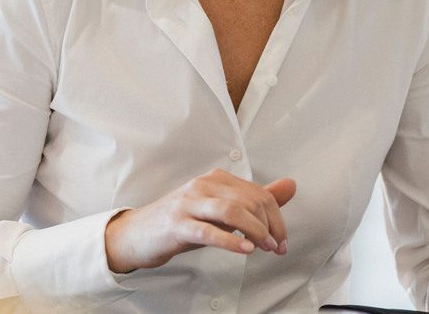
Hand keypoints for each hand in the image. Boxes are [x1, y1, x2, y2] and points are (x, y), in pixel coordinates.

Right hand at [103, 169, 295, 273]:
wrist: (138, 234)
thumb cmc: (182, 222)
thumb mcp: (220, 209)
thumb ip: (254, 199)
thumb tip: (290, 185)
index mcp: (216, 179)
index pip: (258, 193)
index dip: (277, 218)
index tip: (281, 240)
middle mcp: (203, 185)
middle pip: (249, 201)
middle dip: (269, 226)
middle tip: (276, 248)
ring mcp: (188, 204)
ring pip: (231, 210)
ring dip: (255, 231)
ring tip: (264, 248)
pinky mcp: (177, 225)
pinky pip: (208, 231)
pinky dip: (230, 241)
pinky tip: (244, 250)